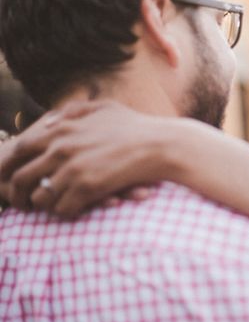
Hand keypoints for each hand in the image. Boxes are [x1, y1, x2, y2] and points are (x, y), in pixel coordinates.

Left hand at [0, 100, 168, 217]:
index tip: (12, 178)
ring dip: (46, 206)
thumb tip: (50, 120)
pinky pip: (63, 210)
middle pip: (22, 177)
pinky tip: (76, 211)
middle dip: (18, 195)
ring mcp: (73, 168)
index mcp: (62, 128)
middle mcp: (62, 147)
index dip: (11, 166)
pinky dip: (67, 214)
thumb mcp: (105, 108)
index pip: (20, 148)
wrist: (161, 145)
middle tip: (22, 205)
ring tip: (55, 208)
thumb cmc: (137, 126)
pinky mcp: (88, 187)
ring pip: (41, 198)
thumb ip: (74, 111)